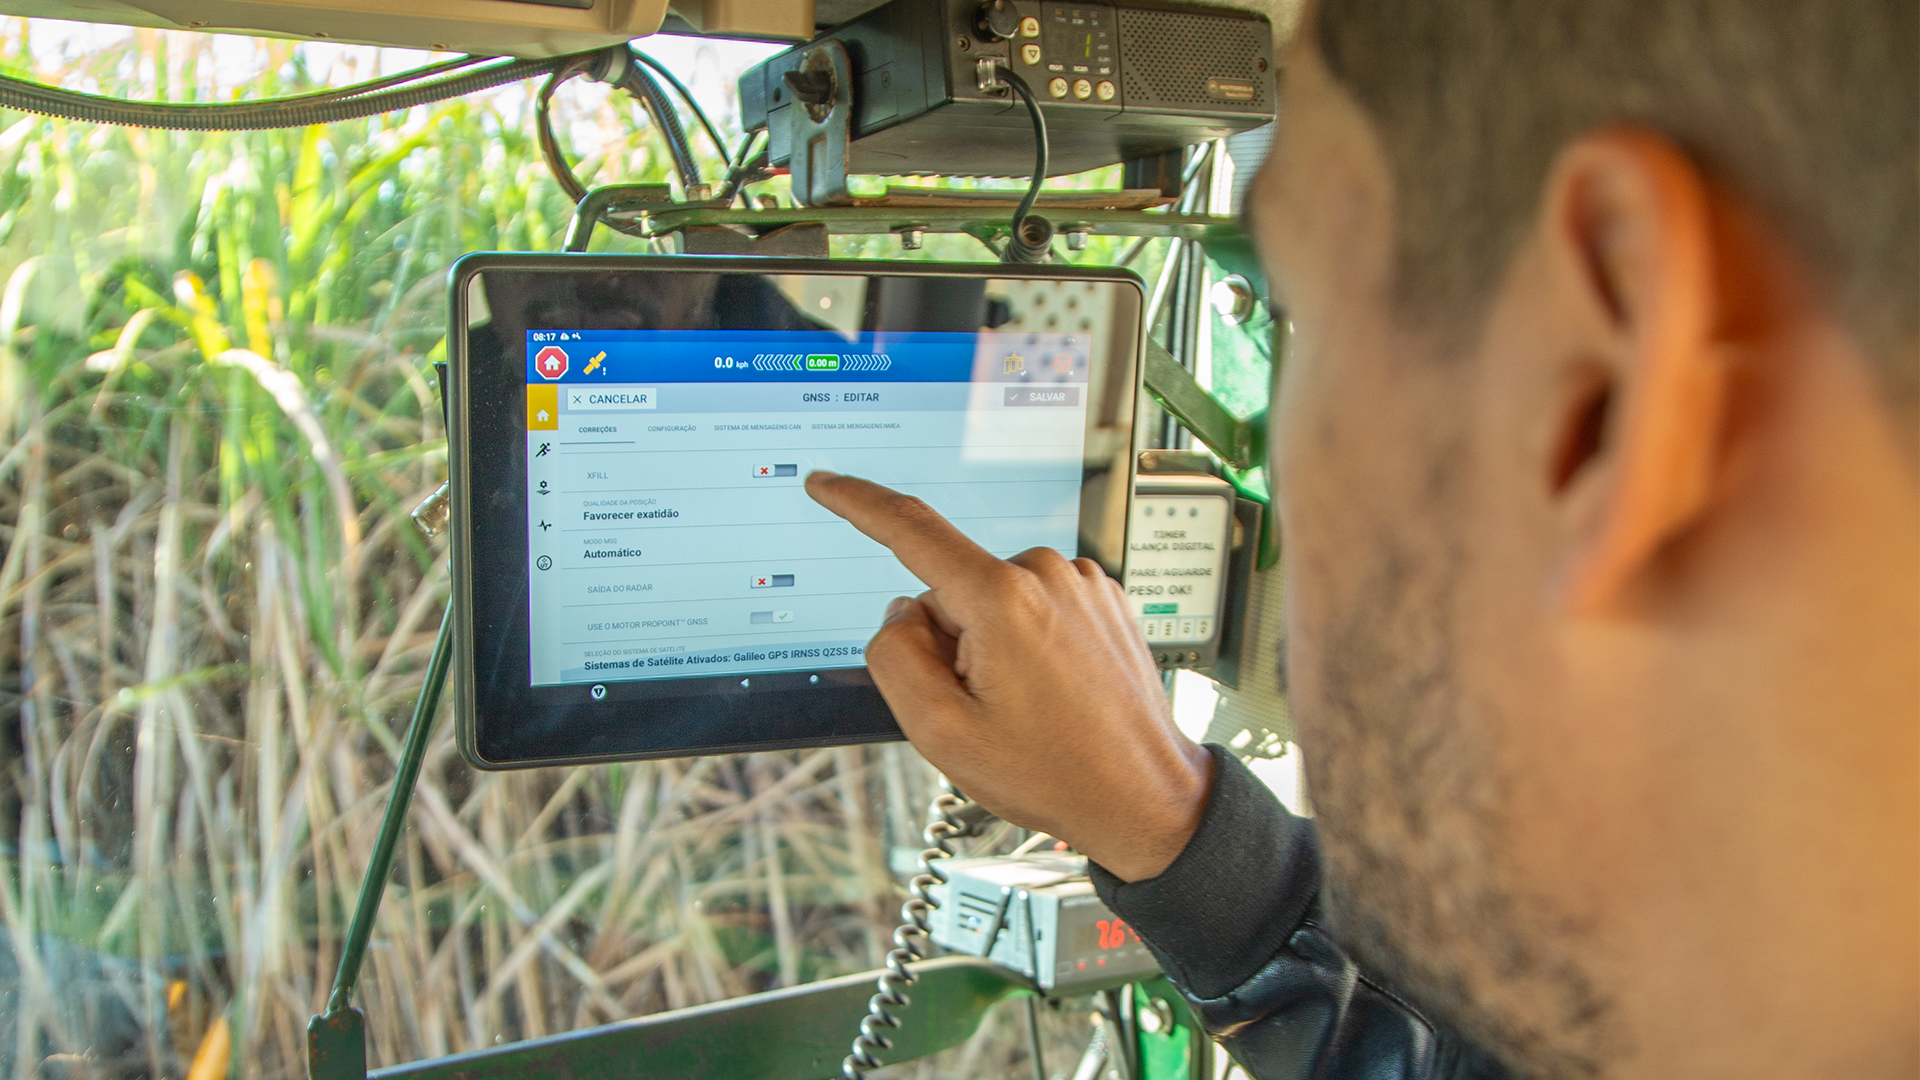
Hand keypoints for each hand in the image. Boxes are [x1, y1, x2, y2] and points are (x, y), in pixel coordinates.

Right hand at [806, 471, 1213, 881]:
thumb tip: (901, 612)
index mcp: (1003, 599)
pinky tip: (1054, 692)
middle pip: (952, 589)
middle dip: (949, 642)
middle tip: (985, 708)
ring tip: (1030, 706)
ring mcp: (1082, 582)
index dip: (857, 501)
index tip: (825, 483)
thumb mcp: (941, 732)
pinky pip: (1034, 606)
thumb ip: (895, 659)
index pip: (912, 530)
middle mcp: (1047, 573)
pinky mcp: (1102, 596)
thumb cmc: (1051, 772)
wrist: (1143, 796)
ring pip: (993, 600)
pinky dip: (1028, 642)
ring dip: (992, 645)